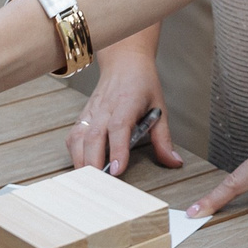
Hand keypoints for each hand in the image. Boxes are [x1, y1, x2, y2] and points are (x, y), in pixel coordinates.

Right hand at [64, 40, 180, 176]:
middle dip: (94, 162)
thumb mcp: (159, 108)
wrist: (124, 62)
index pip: (119, 128)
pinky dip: (74, 152)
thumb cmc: (142, 84)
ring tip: (87, 181)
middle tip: (99, 184)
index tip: (117, 169)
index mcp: (127, 103)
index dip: (117, 149)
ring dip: (81, 160)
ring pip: (79, 137)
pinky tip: (81, 165)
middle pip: (94, 136)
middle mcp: (105, 107)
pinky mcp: (83, 116)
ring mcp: (91, 111)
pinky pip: (74, 136)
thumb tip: (174, 162)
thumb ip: (164, 138)